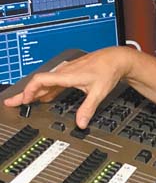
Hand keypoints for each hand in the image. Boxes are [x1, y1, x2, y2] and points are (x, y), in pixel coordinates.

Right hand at [3, 47, 133, 128]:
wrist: (116, 59)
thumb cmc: (108, 71)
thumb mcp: (99, 92)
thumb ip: (88, 108)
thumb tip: (81, 124)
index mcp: (67, 75)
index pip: (41, 80)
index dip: (30, 90)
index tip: (24, 101)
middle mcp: (64, 72)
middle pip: (39, 82)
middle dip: (25, 93)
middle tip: (12, 102)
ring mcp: (67, 72)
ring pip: (46, 82)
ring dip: (35, 92)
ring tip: (24, 101)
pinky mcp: (71, 73)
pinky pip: (54, 82)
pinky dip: (46, 90)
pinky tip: (45, 97)